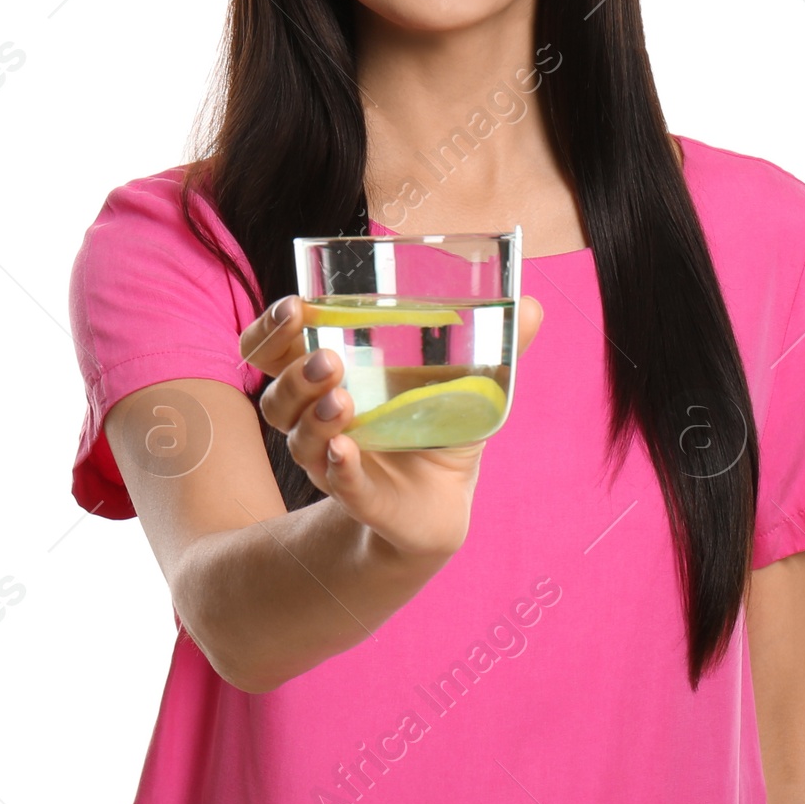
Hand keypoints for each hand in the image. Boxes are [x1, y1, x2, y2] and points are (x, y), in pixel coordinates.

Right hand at [237, 294, 543, 557]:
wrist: (444, 498)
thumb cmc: (436, 423)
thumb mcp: (462, 378)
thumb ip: (494, 343)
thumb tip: (534, 305)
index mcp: (330, 376)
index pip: (273, 349)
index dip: (270, 330)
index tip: (293, 307)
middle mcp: (317, 417)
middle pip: (277, 394)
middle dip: (294, 373)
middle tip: (326, 357)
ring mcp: (333, 459)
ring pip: (299, 438)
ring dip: (315, 416)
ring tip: (342, 399)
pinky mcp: (359, 496)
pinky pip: (338, 482)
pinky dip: (338, 467)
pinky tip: (344, 450)